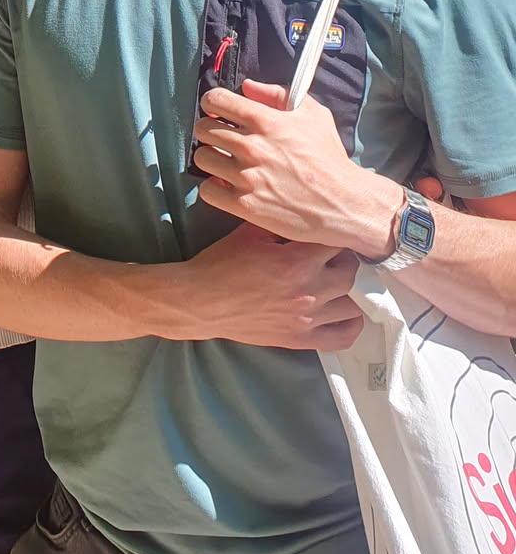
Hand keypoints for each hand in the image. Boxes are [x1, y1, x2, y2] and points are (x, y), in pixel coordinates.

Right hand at [174, 221, 365, 349]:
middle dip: (347, 261)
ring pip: (354, 305)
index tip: (334, 232)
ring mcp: (306, 318)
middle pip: (352, 274)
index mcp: (296, 261)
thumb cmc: (221, 263)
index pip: (338, 244)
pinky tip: (346, 312)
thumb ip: (282, 222)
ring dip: (352, 291)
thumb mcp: (250, 232)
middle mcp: (308, 291)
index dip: (337, 234)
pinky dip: (352, 326)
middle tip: (336, 255)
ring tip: (340, 281)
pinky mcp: (300, 339)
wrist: (200, 301)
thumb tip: (307, 214)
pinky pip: (342, 337)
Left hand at [192, 80, 400, 258]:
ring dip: (212, 159)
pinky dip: (214, 188)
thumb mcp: (313, 115)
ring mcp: (246, 176)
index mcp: (266, 121)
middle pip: (202, 129)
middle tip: (222, 139)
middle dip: (209, 131)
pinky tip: (229, 186)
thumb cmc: (329, 159)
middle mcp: (252, 146)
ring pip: (202, 158)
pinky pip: (207, 190)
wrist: (343, 203)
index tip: (216, 111)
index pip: (215, 100)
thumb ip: (278, 94)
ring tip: (226, 163)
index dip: (213, 103)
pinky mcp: (244, 204)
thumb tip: (247, 87)